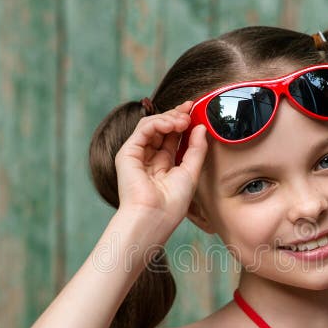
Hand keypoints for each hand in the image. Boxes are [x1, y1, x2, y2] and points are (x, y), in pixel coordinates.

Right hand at [114, 101, 207, 225]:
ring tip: (183, 121)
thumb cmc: (171, 203)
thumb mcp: (191, 172)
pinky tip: (171, 125)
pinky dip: (158, 122)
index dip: (183, 122)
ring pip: (151, 125)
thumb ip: (196, 149)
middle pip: (161, 128)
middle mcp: (149, 158)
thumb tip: (201, 127)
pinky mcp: (127, 153)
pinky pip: (143, 129)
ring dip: (169, 118)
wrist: (154, 217)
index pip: (172, 136)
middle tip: (189, 110)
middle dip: (176, 115)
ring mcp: (137, 154)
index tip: (196, 111)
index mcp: (163, 164)